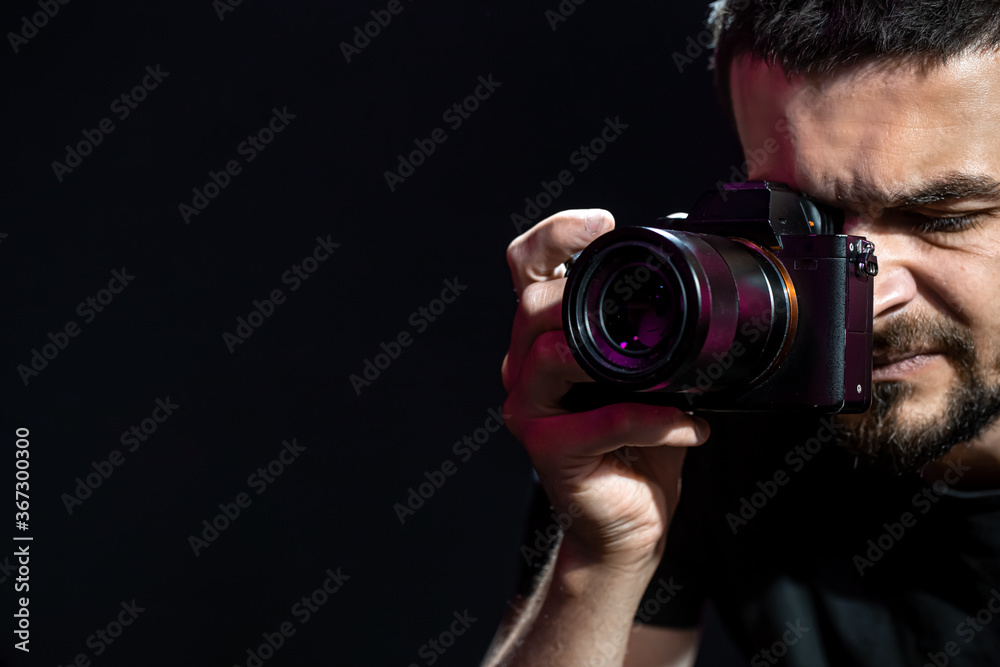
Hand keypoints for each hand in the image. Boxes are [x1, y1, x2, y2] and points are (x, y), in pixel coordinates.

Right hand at [502, 209, 710, 573]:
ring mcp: (530, 408)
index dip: (554, 234)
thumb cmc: (639, 443)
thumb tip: (699, 274)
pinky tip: (691, 429)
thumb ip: (649, 329)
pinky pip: (604, 419)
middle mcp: (524, 366)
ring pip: (550, 355)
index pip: (526, 267)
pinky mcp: (548, 449)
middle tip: (649, 318)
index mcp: (545, 335)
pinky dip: (658, 421)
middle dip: (585, 296)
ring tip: (675, 381)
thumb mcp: (646, 372)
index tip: (601, 225)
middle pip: (531, 304)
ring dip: (620, 362)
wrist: (630, 519)